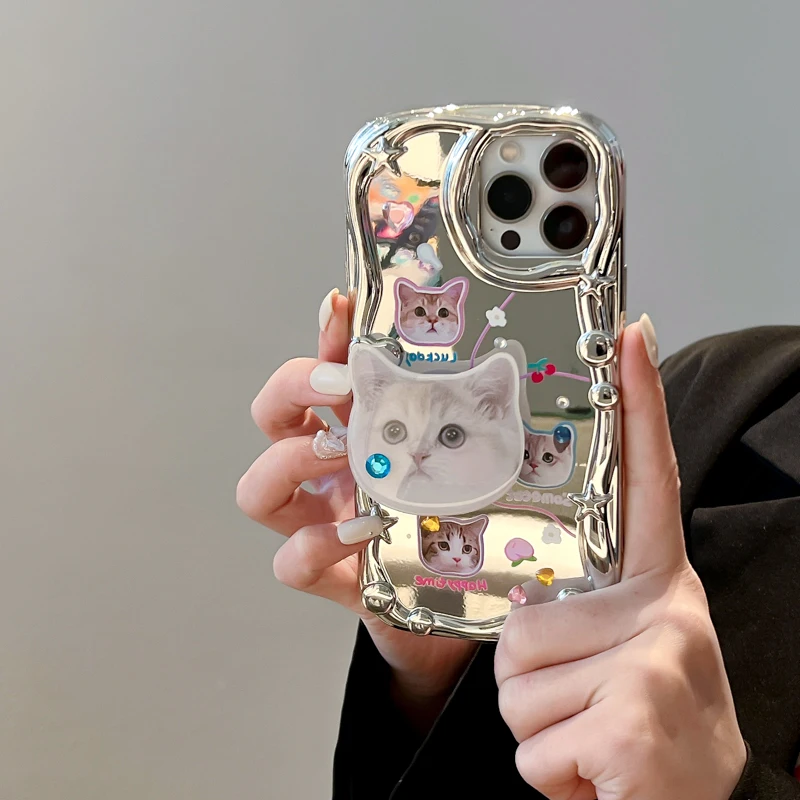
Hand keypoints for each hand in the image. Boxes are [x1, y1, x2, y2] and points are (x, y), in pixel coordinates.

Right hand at [237, 290, 475, 728]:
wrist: (448, 593)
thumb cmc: (446, 515)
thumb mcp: (452, 457)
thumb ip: (460, 417)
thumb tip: (505, 360)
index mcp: (351, 431)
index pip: (324, 372)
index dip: (324, 337)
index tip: (343, 306)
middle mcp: (321, 472)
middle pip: (270, 416)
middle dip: (291, 390)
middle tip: (339, 388)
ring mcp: (314, 521)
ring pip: (257, 489)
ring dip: (289, 464)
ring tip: (341, 457)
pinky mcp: (322, 573)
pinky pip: (289, 560)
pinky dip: (315, 544)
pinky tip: (362, 531)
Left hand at [494, 316, 746, 799]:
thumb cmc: (646, 727)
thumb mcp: (625, 656)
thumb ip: (584, 614)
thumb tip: (527, 612)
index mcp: (658, 587)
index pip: (646, 480)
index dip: (638, 405)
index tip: (629, 334)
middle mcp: (665, 610)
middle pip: (524, 621)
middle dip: (531, 680)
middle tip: (585, 706)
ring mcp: (653, 659)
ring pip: (516, 684)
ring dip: (540, 727)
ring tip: (591, 737)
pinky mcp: (633, 715)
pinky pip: (529, 740)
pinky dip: (549, 773)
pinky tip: (597, 771)